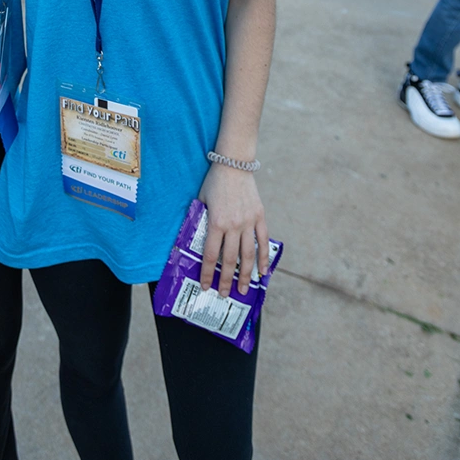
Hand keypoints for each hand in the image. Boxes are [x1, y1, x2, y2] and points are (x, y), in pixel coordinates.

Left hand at [198, 165, 268, 296]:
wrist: (234, 164)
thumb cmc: (214, 182)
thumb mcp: (201, 201)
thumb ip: (200, 220)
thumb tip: (195, 239)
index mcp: (216, 222)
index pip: (211, 255)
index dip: (208, 273)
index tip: (205, 286)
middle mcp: (233, 225)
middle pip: (230, 260)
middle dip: (226, 280)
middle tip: (223, 294)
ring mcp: (249, 222)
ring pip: (248, 255)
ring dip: (246, 275)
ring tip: (245, 290)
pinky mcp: (260, 217)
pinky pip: (263, 241)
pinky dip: (264, 258)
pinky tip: (264, 272)